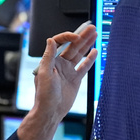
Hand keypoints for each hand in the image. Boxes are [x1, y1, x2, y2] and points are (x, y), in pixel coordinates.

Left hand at [18, 24, 96, 139]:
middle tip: (91, 28)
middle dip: (81, 36)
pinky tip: (95, 51)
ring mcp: (68, 70)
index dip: (67, 36)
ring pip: (79, 54)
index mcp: (51, 60)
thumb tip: (50, 40)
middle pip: (72, 46)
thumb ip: (48, 56)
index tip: (76, 36)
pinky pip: (84, 67)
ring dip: (87, 44)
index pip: (59, 42)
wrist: (51, 111)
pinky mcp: (76, 79)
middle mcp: (60, 64)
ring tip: (94, 34)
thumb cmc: (44, 95)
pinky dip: (90, 59)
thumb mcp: (44, 73)